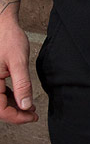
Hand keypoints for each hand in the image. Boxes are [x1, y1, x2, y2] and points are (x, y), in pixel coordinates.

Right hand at [0, 7, 36, 124]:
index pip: (0, 110)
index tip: (32, 116)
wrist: (4, 26)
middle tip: (33, 114)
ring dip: (14, 107)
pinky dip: (10, 98)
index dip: (17, 117)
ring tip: (30, 108)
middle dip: (16, 113)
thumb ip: (22, 85)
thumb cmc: (9, 39)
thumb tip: (26, 106)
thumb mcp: (18, 62)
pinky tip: (22, 98)